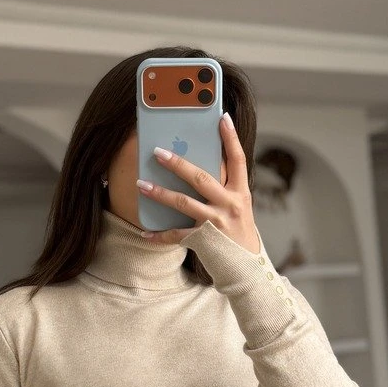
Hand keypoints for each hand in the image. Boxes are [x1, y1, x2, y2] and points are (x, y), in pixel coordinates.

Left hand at [138, 111, 260, 253]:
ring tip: (140, 184)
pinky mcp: (205, 241)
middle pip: (201, 178)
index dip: (231, 138)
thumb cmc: (238, 233)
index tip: (222, 117)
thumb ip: (224, 187)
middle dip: (177, 163)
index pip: (238, 159)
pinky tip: (144, 232)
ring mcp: (217, 223)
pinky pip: (177, 235)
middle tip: (157, 151)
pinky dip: (159, 234)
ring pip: (184, 203)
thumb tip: (199, 164)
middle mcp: (231, 205)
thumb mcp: (239, 206)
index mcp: (241, 192)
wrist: (247, 268)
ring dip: (159, 192)